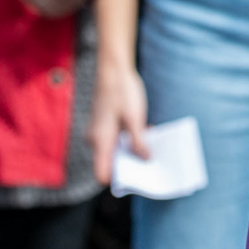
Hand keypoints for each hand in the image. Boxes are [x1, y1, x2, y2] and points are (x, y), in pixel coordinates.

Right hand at [90, 59, 149, 184]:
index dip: (117, 180)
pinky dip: (129, 139)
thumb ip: (138, 141)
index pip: (102, 173)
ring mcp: (99, 131)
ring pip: (115, 150)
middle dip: (130, 164)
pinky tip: (146, 131)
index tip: (137, 178)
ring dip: (131, 149)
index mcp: (100, 141)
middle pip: (110, 163)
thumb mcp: (135, 118)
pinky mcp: (104, 124)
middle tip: (151, 163)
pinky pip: (116, 139)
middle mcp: (96, 140)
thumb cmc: (122, 92)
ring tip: (152, 146)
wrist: (112, 69)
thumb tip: (146, 160)